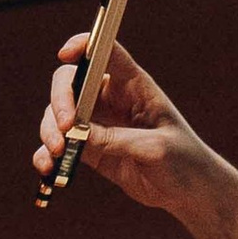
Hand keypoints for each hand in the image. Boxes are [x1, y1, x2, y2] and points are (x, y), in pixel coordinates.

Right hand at [34, 28, 205, 211]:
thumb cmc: (184, 161)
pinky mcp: (90, 149)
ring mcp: (99, 123)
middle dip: (60, 101)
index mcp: (135, 87)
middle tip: (64, 126)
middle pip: (71, 83)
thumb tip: (77, 135)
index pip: (106, 52)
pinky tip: (47, 168)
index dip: (84, 45)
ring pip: (59, 115)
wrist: (190, 193)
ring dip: (49, 130)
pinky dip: (47, 154)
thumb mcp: (155, 148)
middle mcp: (112, 99)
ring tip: (56, 153)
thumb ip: (117, 139)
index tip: (65, 54)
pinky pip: (60, 145)